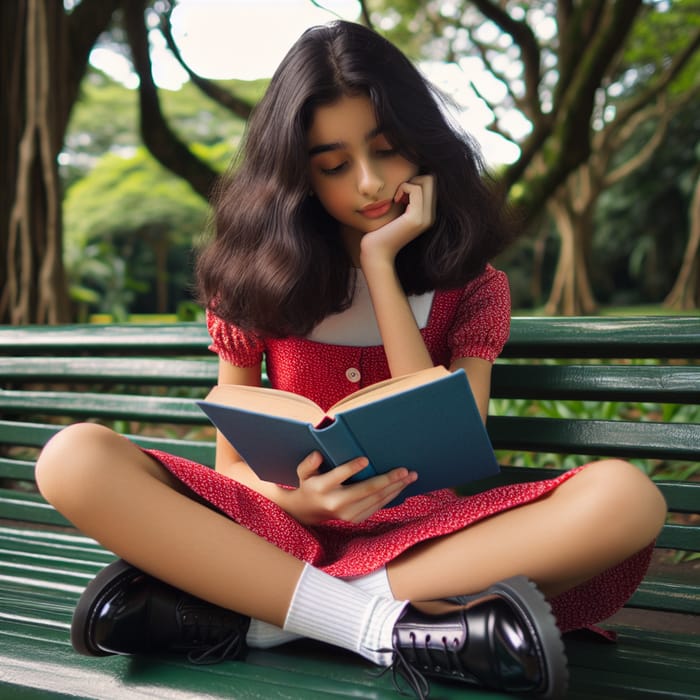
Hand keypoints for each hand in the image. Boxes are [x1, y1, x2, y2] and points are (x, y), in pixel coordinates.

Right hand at [281, 451, 416, 524]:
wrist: (309, 512)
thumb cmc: (310, 484)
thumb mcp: (303, 473)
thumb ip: (309, 463)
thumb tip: (318, 455)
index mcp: (322, 488)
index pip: (339, 477)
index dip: (352, 468)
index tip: (366, 459)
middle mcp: (336, 503)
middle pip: (366, 490)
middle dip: (387, 479)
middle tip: (404, 470)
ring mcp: (348, 514)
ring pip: (376, 499)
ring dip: (395, 487)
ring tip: (410, 476)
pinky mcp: (356, 519)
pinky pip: (377, 506)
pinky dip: (391, 495)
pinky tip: (401, 486)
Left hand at [360, 174, 436, 264]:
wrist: (376, 253)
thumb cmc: (380, 232)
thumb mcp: (396, 212)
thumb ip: (404, 199)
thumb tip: (406, 179)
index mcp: (426, 214)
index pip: (431, 184)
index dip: (416, 181)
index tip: (400, 193)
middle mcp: (430, 216)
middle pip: (432, 179)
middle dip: (414, 178)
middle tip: (399, 193)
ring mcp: (425, 217)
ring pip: (427, 181)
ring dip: (408, 183)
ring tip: (397, 197)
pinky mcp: (416, 218)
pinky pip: (416, 189)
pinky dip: (404, 187)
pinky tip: (394, 200)